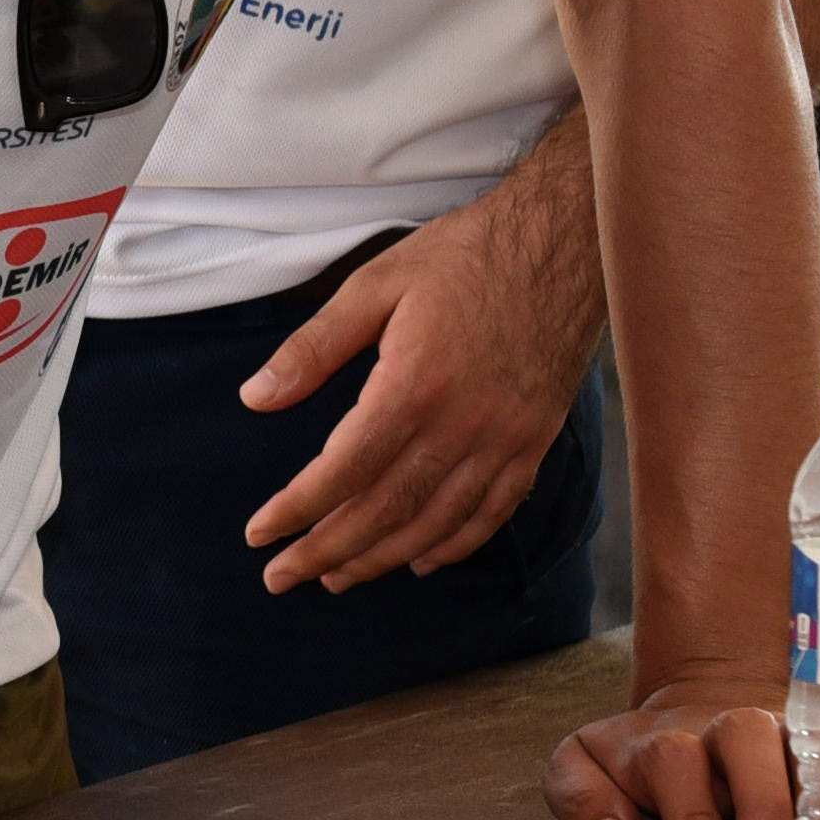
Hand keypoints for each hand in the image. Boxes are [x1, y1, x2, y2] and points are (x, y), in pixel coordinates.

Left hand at [235, 173, 601, 590]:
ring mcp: (506, 438)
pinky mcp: (535, 440)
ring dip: (383, 557)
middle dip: (328, 550)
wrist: (564, 242)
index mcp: (415, 385)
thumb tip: (255, 399)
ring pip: (436, 521)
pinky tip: (420, 559)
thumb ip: (314, 348)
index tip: (259, 534)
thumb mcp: (376, 284)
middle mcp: (463, 424)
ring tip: (337, 577)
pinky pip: (493, 511)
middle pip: (386, 509)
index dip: (298, 509)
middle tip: (282, 576)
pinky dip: (454, 544)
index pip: (345, 470)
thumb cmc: (464, 256)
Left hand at [546, 674, 796, 819]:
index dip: (693, 816)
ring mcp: (785, 733)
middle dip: (760, 805)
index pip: (673, 763)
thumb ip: (582, 801)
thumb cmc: (641, 765)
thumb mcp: (587, 768)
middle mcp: (730, 729)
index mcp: (664, 742)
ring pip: (809, 742)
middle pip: (747, 737)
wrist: (702, 712)